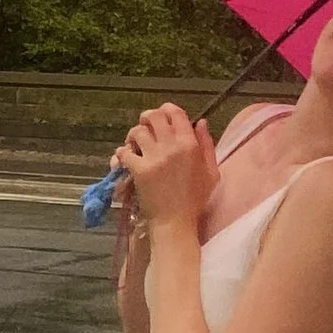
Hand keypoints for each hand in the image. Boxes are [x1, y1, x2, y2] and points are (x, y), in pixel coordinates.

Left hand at [120, 101, 215, 232]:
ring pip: (137, 131)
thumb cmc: (195, 199)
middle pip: (153, 116)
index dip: (166, 110)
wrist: (176, 223)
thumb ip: (207, 144)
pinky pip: (124, 152)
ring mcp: (153, 158)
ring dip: (134, 136)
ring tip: (135, 144)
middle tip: (146, 128)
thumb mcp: (211, 172)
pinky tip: (125, 159)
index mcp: (190, 144)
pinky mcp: (138, 170)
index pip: (175, 113)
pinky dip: (122, 153)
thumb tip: (200, 121)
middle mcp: (171, 146)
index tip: (163, 116)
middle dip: (147, 118)